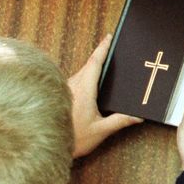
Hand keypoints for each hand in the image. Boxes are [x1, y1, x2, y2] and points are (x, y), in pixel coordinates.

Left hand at [68, 35, 142, 156]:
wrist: (46, 145)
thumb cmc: (73, 138)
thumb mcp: (101, 130)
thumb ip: (120, 121)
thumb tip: (138, 116)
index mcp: (84, 90)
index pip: (95, 63)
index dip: (102, 49)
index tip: (108, 38)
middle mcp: (73, 86)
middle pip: (88, 65)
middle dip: (100, 55)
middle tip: (110, 47)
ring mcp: (65, 89)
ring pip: (81, 72)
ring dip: (92, 67)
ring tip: (104, 64)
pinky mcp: (61, 95)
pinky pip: (76, 80)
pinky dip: (86, 76)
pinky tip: (92, 83)